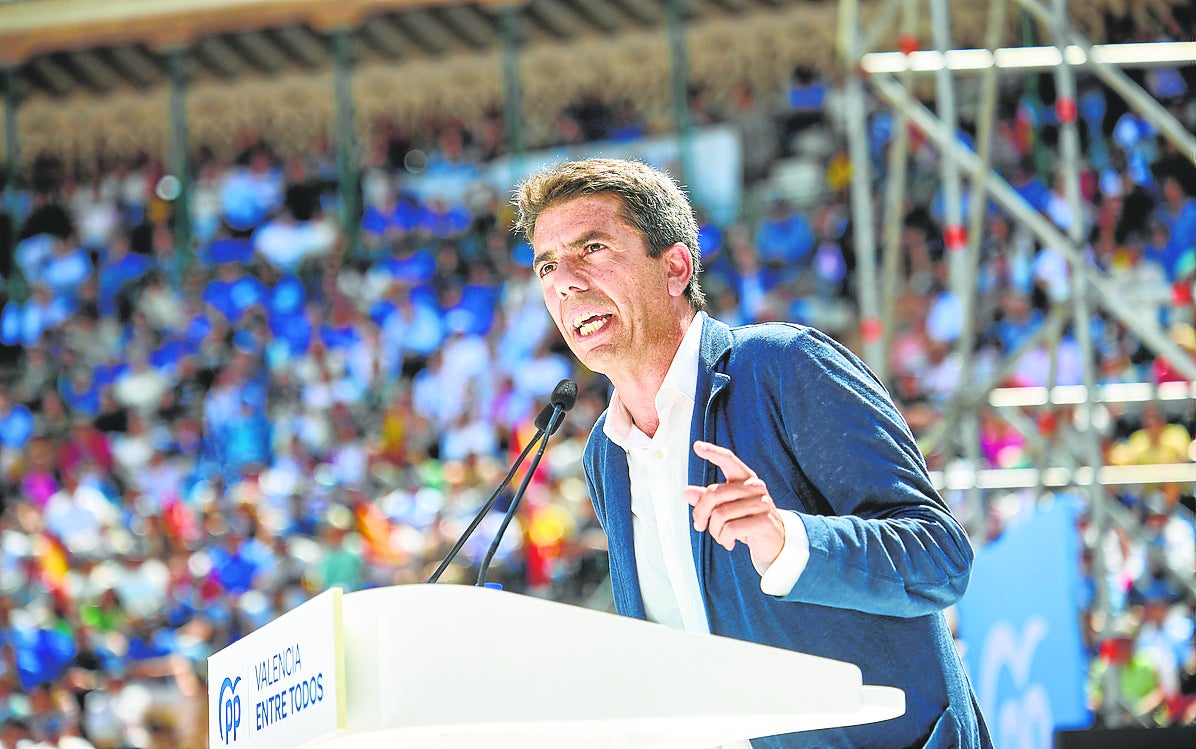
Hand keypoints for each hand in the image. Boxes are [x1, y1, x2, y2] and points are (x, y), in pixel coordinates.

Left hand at [685, 441, 784, 569]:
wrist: (774, 542)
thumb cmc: (748, 521)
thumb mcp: (726, 509)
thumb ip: (707, 500)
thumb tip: (687, 492)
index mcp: (745, 479)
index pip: (728, 460)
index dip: (713, 452)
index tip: (697, 446)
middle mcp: (755, 487)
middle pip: (714, 494)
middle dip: (700, 513)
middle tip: (699, 526)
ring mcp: (762, 503)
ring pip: (720, 515)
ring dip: (715, 531)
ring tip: (721, 536)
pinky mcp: (764, 521)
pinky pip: (731, 529)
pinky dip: (724, 539)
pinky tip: (729, 542)